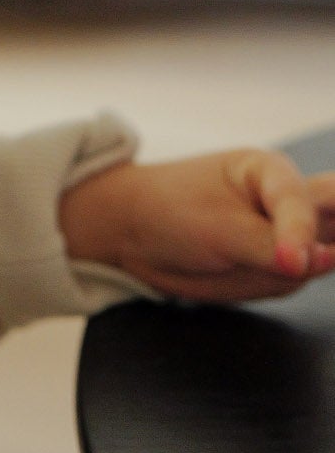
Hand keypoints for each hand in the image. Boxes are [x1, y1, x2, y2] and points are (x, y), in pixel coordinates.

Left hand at [58, 149, 334, 302]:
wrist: (137, 233)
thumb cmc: (171, 211)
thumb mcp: (218, 229)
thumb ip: (271, 247)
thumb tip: (327, 258)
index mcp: (271, 171)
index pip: (301, 203)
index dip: (299, 234)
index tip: (291, 264)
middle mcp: (290, 200)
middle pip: (333, 210)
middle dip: (332, 222)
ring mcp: (292, 236)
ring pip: (321, 258)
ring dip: (300, 267)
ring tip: (240, 253)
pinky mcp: (283, 267)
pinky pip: (299, 281)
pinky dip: (282, 282)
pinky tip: (252, 268)